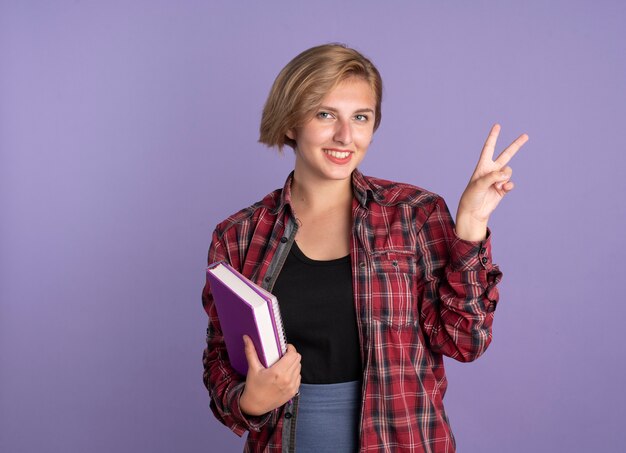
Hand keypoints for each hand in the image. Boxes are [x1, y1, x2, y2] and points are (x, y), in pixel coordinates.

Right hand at [239, 335, 301, 415]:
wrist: (255, 406)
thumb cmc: (253, 387)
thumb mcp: (253, 368)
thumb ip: (251, 351)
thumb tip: (246, 338)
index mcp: (278, 372)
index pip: (293, 354)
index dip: (290, 349)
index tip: (285, 348)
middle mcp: (287, 380)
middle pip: (298, 360)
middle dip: (292, 355)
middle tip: (284, 355)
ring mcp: (291, 387)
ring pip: (299, 368)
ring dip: (293, 364)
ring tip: (284, 365)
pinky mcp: (293, 392)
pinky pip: (299, 378)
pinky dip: (294, 374)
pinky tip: (285, 374)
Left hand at [456, 124, 528, 240]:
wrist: (474, 212)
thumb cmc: (471, 197)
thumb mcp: (478, 185)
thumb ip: (492, 177)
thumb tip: (505, 174)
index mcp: (483, 166)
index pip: (489, 148)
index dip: (493, 137)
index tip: (497, 125)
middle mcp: (492, 170)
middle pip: (506, 154)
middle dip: (516, 145)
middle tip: (526, 135)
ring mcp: (498, 179)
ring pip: (509, 172)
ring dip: (504, 179)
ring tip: (496, 186)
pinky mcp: (503, 188)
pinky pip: (511, 183)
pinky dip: (508, 186)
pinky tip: (501, 190)